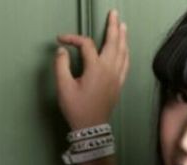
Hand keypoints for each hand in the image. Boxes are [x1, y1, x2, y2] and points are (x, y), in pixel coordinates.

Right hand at [54, 9, 129, 129]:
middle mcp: (109, 70)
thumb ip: (61, 65)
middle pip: (114, 43)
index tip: (61, 40)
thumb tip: (62, 50)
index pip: (86, 45)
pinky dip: (126, 54)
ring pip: (123, 53)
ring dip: (122, 38)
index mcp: (96, 69)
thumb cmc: (76, 109)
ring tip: (123, 26)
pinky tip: (125, 50)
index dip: (73, 38)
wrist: (91, 129)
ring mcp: (116, 78)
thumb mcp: (63, 87)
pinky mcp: (118, 86)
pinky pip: (125, 65)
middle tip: (114, 13)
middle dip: (113, 27)